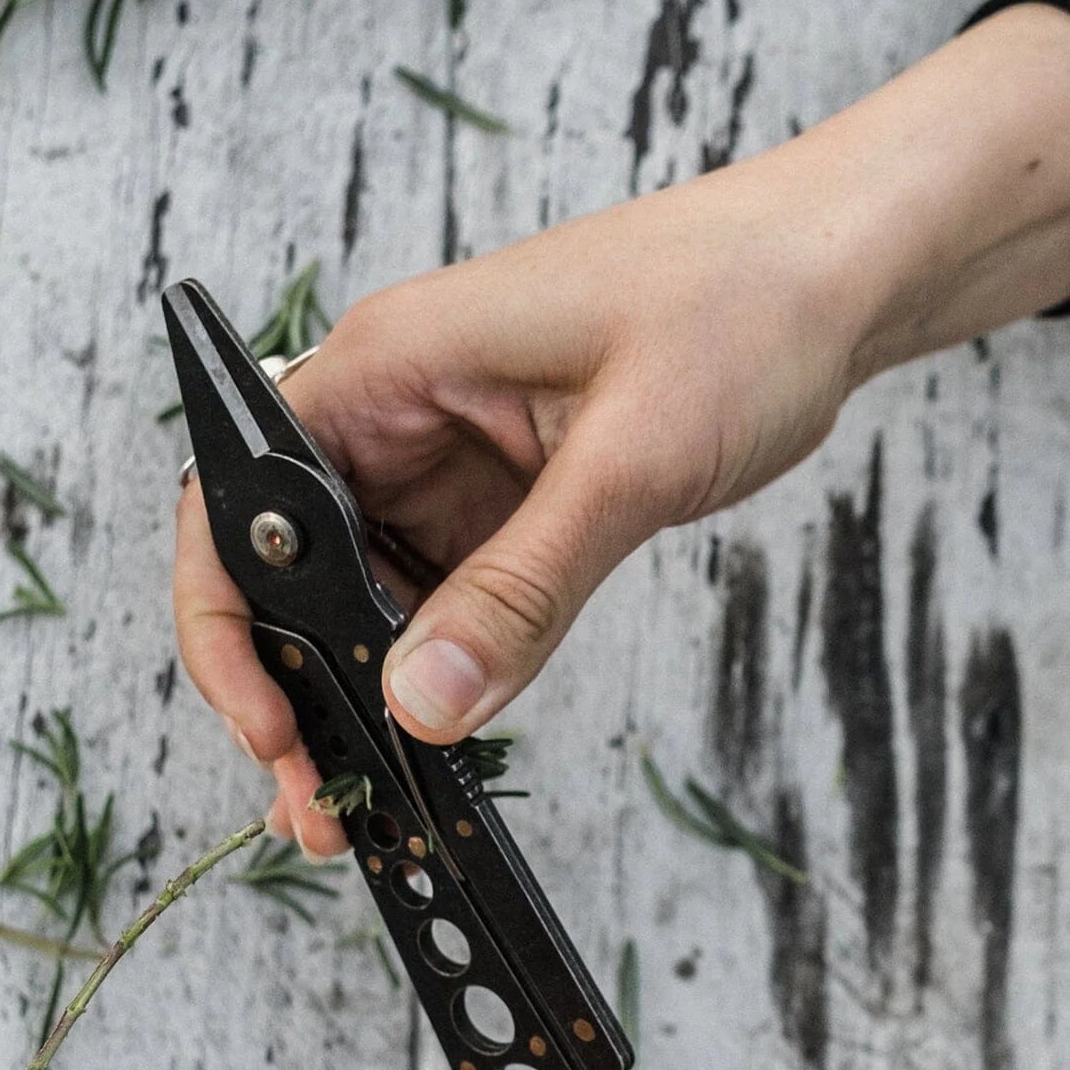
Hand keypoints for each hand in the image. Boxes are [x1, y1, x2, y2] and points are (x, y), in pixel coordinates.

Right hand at [175, 3, 1069, 853]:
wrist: (841, 270)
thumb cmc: (744, 301)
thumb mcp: (633, 457)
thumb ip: (523, 589)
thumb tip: (421, 703)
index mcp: (390, 366)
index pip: (238, 499)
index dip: (227, 620)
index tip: (270, 723)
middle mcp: (395, 411)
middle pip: (287, 566)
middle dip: (289, 687)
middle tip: (320, 798)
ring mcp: (444, 456)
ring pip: (357, 594)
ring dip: (355, 691)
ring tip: (370, 794)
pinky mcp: (498, 496)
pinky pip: (435, 594)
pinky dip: (428, 666)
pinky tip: (438, 736)